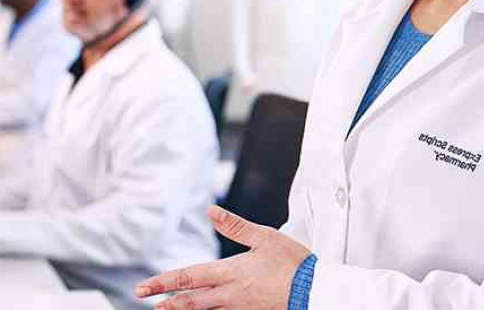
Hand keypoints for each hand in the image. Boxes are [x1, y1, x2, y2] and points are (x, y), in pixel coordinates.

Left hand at [135, 205, 311, 309]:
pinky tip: (203, 309)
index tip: (144, 286)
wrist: (312, 291)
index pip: (190, 276)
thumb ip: (235, 225)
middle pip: (190, 299)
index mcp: (231, 271)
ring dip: (182, 308)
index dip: (165, 281)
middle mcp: (230, 293)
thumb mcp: (264, 236)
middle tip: (145, 300)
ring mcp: (239, 306)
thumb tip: (211, 210)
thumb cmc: (291, 262)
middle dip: (166, 300)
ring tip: (166, 308)